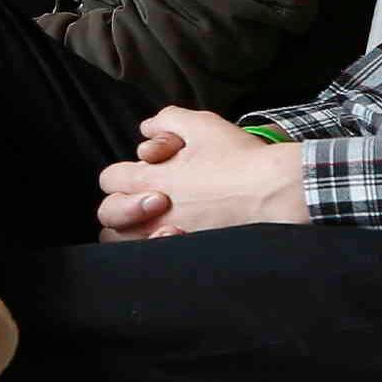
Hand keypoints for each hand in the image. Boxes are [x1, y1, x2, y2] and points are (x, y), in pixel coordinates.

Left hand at [95, 110, 306, 238]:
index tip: (148, 172)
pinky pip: (155, 260)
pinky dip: (157, 250)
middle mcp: (151, 213)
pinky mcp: (187, 253)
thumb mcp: (202, 124)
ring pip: (124, 244)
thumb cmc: (239, 157)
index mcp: (148, 180)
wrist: (273, 190)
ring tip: (155, 222)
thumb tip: (146, 129)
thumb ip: (167, 121)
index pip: (110, 179)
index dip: (123, 173)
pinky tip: (176, 236)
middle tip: (152, 199)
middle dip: (122, 205)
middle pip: (108, 215)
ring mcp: (168, 237)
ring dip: (133, 232)